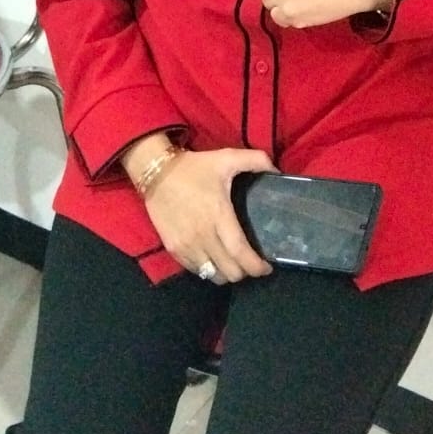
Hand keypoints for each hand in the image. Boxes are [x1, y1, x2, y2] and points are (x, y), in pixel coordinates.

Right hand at [144, 146, 276, 282]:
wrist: (156, 172)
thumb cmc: (194, 168)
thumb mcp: (226, 157)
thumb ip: (256, 160)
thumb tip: (277, 171)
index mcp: (219, 216)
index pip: (240, 253)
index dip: (256, 266)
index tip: (267, 267)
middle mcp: (203, 236)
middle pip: (229, 272)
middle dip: (245, 272)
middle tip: (251, 262)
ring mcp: (186, 245)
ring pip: (213, 276)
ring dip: (226, 273)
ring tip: (233, 262)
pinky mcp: (174, 249)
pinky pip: (196, 271)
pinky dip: (209, 270)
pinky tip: (214, 258)